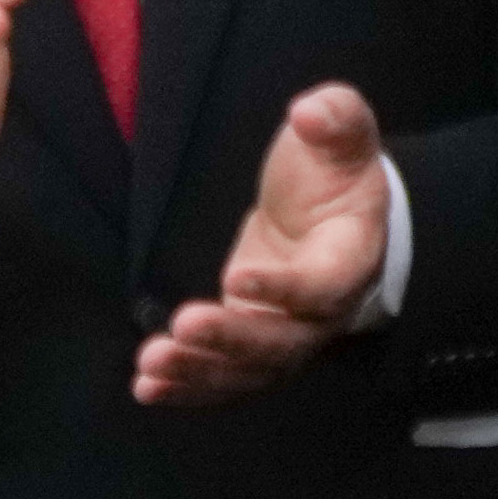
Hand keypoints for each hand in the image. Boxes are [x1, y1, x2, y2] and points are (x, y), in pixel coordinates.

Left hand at [135, 85, 389, 405]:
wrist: (333, 216)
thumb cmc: (334, 173)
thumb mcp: (343, 135)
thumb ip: (335, 118)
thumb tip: (310, 111)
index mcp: (349, 257)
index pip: (324, 284)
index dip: (285, 289)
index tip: (236, 277)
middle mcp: (324, 310)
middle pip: (285, 343)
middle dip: (232, 340)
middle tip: (182, 327)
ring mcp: (289, 334)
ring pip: (252, 369)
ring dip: (201, 372)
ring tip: (151, 365)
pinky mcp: (255, 343)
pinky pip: (229, 377)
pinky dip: (190, 387)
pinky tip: (147, 386)